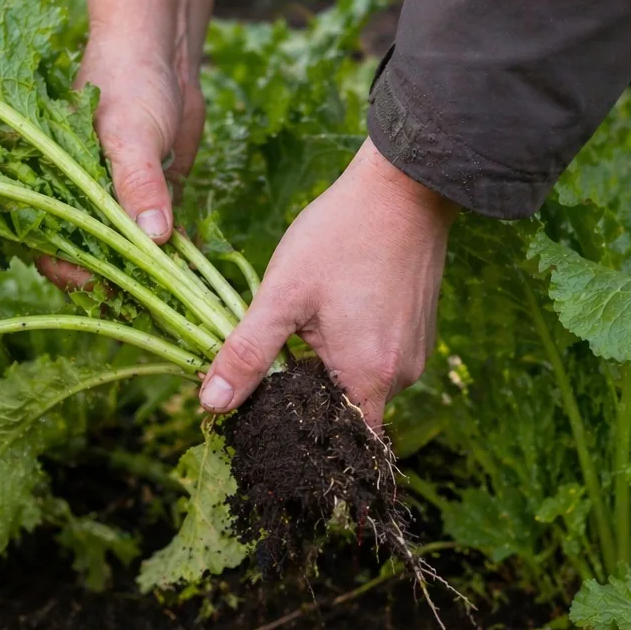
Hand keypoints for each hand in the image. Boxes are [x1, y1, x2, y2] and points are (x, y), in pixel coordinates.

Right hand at [37, 0, 219, 289]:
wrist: (166, 53)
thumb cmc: (129, 80)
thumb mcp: (130, 132)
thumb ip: (138, 182)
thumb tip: (153, 236)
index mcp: (51, 184)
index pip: (47, 245)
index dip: (70, 273)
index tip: (102, 288)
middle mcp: (79, 201)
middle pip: (87, 260)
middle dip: (113, 286)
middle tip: (146, 306)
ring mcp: (115, 205)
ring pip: (126, 256)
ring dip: (148, 278)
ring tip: (174, 299)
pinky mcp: (149, 203)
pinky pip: (158, 242)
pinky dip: (174, 258)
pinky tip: (195, 272)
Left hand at [197, 139, 458, 426]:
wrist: (403, 188)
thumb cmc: (341, 236)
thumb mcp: (283, 294)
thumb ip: (248, 353)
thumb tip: (211, 404)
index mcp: (368, 376)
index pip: (334, 441)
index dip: (299, 435)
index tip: (268, 415)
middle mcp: (401, 376)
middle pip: (343, 410)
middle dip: (307, 392)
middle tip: (280, 353)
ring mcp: (415, 354)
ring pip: (359, 380)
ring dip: (327, 365)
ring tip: (309, 323)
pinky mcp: (419, 331)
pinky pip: (378, 357)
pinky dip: (351, 346)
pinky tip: (335, 310)